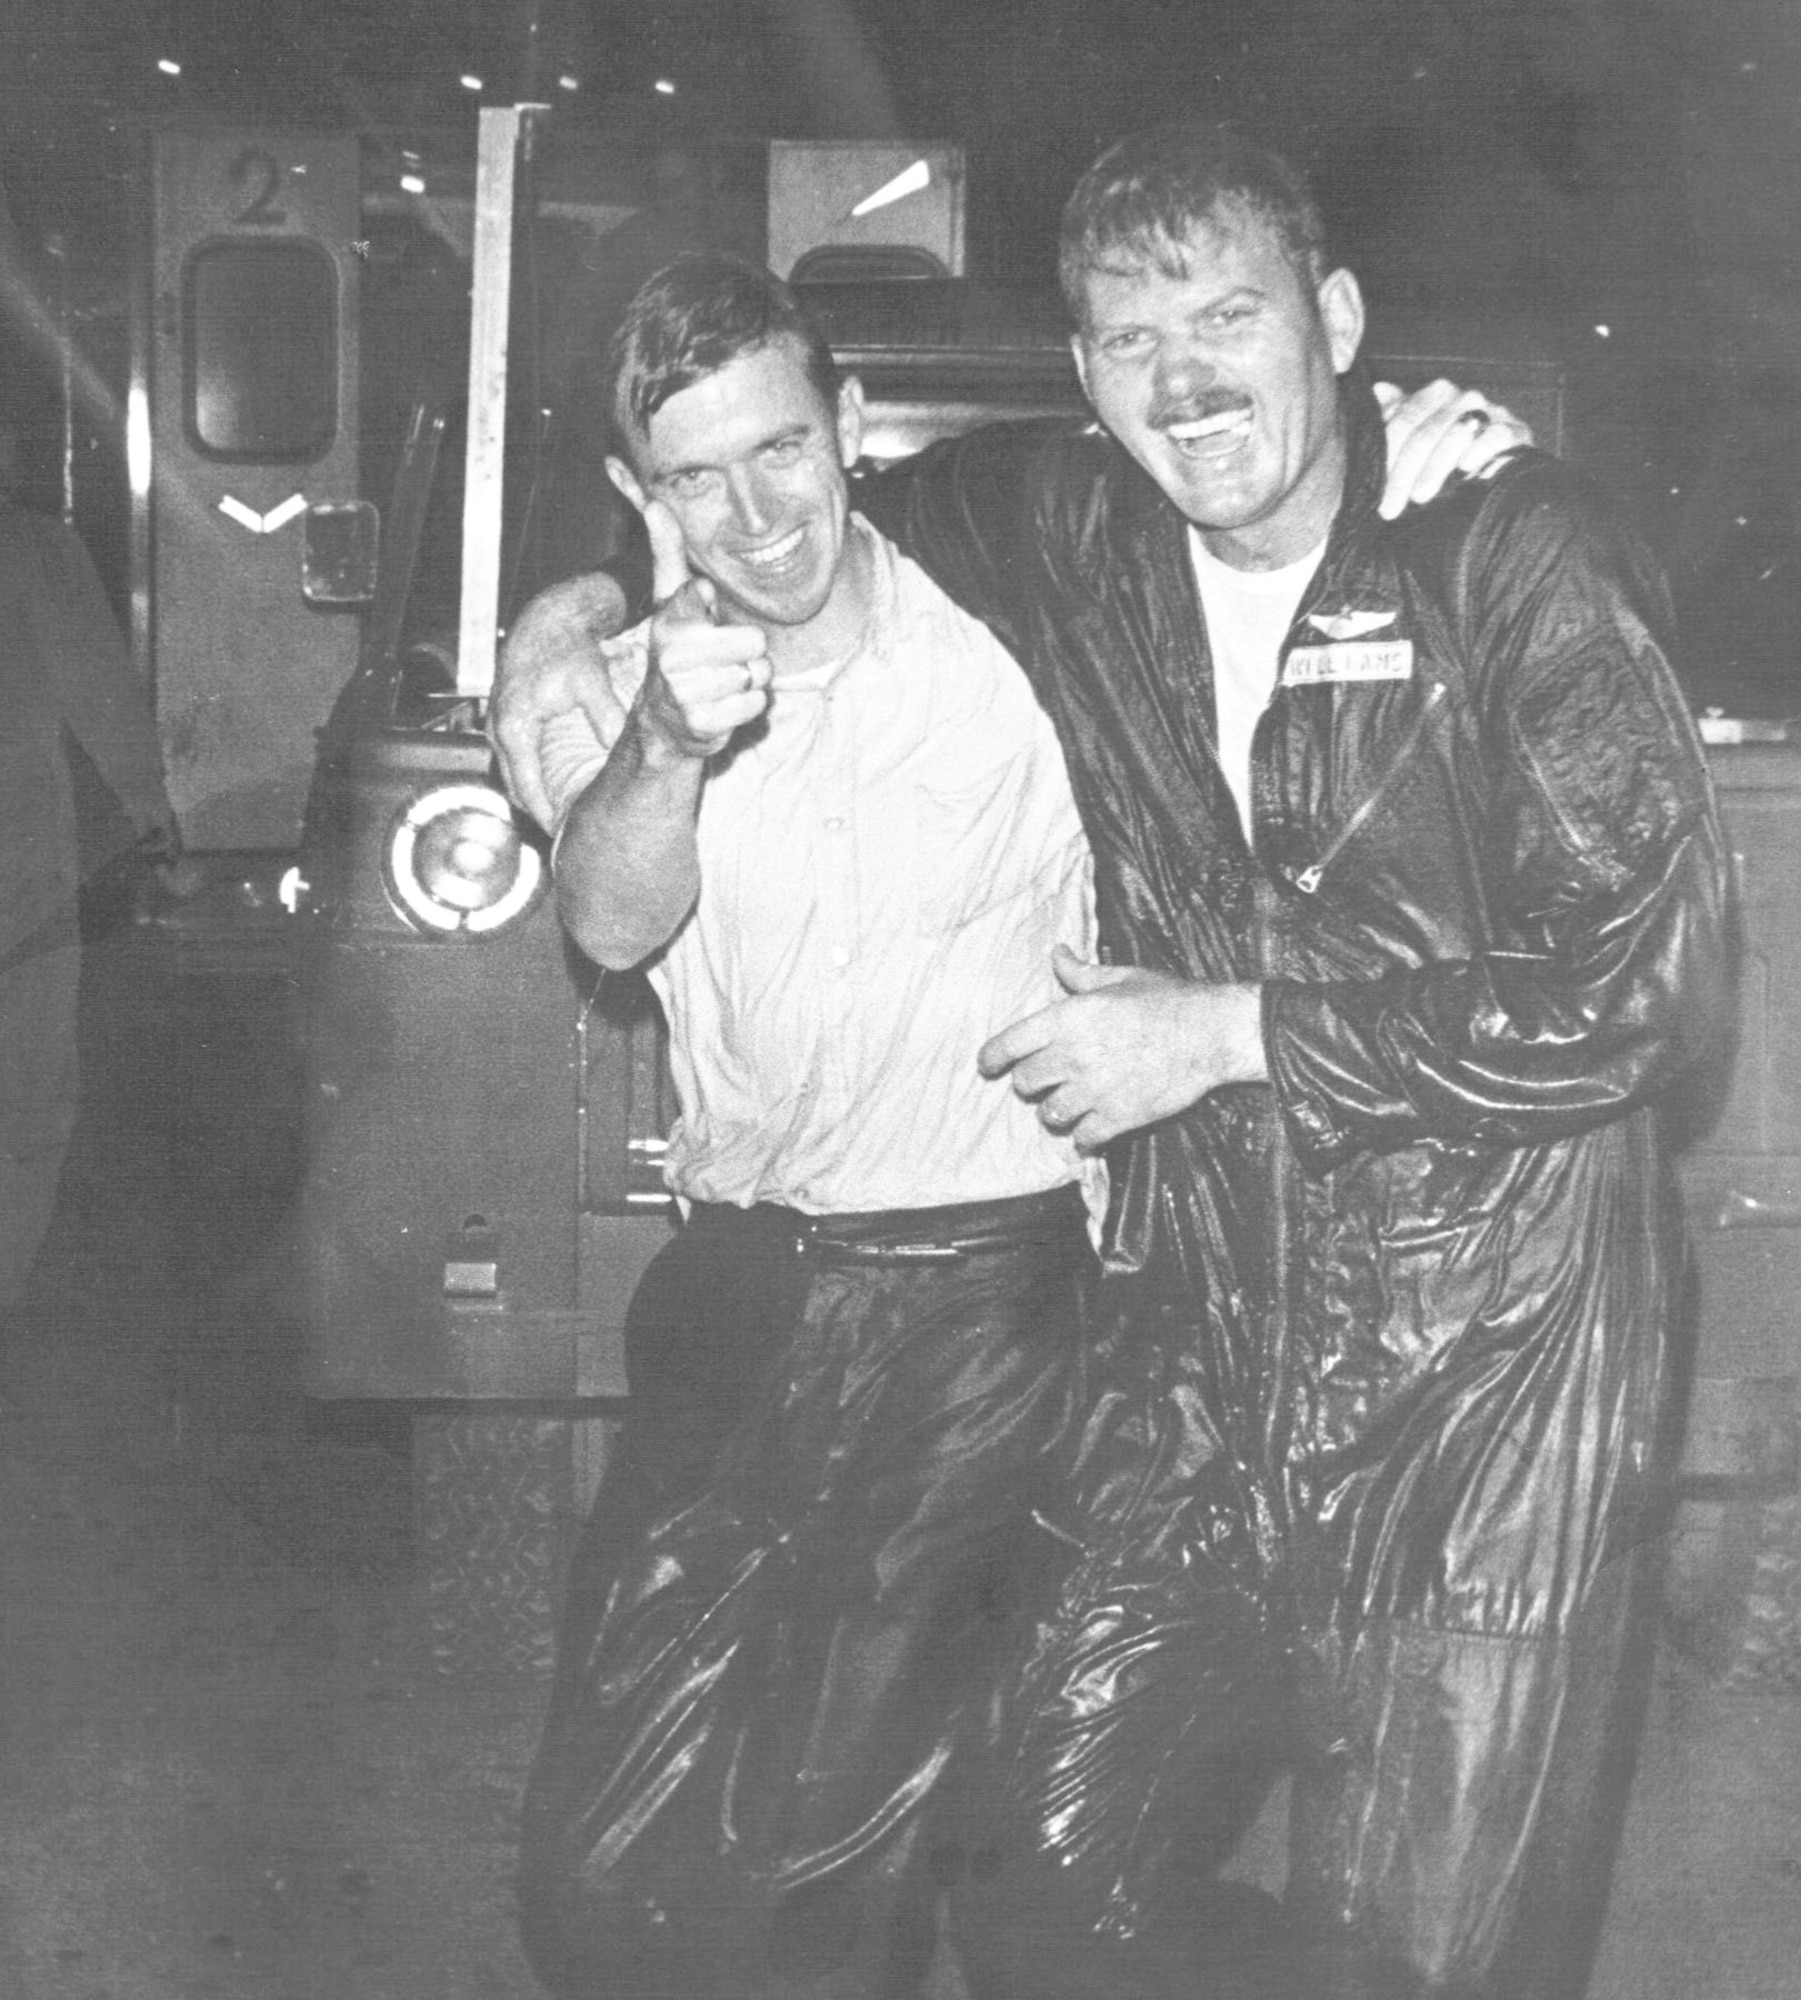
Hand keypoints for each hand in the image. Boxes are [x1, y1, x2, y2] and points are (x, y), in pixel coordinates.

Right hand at [491, 572, 632, 828]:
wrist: (548, 620)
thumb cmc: (567, 648)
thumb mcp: (591, 681)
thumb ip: (606, 715)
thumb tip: (624, 746)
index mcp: (516, 726)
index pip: (526, 787)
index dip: (545, 815)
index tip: (563, 835)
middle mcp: (499, 730)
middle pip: (515, 789)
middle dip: (539, 815)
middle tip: (567, 840)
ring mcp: (498, 727)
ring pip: (512, 778)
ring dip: (533, 800)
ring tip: (563, 822)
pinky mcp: (505, 723)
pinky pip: (514, 763)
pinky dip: (530, 780)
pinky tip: (553, 792)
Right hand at [634, 499, 771, 762]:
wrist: (665, 722)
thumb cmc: (680, 653)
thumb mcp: (671, 602)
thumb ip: (668, 553)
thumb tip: (655, 503)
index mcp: (669, 620)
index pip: (706, 597)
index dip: (714, 611)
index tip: (699, 621)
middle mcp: (673, 654)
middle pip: (755, 641)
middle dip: (748, 653)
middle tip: (722, 661)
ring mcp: (686, 691)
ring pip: (758, 673)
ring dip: (749, 681)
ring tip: (721, 684)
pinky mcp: (703, 722)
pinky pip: (757, 703)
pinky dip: (749, 707)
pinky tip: (725, 706)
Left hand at [977, 946, 1265, 1149]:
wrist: (1212, 1033)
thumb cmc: (1168, 1000)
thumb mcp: (1121, 977)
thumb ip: (1080, 973)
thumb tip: (1057, 953)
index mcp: (1067, 1018)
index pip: (1008, 1044)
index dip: (992, 1058)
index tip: (989, 1066)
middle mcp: (1073, 1056)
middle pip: (1025, 1083)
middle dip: (1031, 1083)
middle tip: (1046, 1080)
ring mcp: (1094, 1090)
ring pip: (1050, 1114)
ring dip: (1056, 1111)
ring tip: (1069, 1105)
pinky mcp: (1118, 1116)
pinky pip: (1083, 1138)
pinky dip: (1084, 1136)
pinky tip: (1092, 1128)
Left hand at [1374, 378, 1532, 519]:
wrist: (1494, 470)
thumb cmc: (1443, 457)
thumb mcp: (1414, 439)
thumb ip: (1395, 416)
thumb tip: (1378, 390)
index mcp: (1434, 394)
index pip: (1403, 420)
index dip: (1386, 457)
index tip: (1374, 494)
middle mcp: (1462, 398)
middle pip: (1425, 432)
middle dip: (1404, 473)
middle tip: (1390, 507)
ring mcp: (1491, 411)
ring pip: (1456, 434)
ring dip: (1434, 467)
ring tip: (1419, 497)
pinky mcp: (1515, 430)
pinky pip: (1496, 434)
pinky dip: (1480, 449)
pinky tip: (1465, 468)